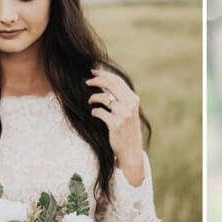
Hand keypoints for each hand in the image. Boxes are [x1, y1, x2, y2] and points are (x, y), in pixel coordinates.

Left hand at [86, 68, 144, 185]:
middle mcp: (130, 105)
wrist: (130, 150)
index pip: (118, 81)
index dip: (105, 74)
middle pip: (111, 85)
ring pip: (104, 98)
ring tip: (90, 101)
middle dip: (97, 81)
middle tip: (87, 81)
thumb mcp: (128, 111)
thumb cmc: (126, 129)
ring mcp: (124, 114)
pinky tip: (94, 114)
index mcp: (133, 99)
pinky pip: (100, 112)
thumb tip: (105, 82)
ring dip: (94, 98)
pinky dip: (94, 112)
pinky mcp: (116, 124)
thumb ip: (121, 98)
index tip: (94, 72)